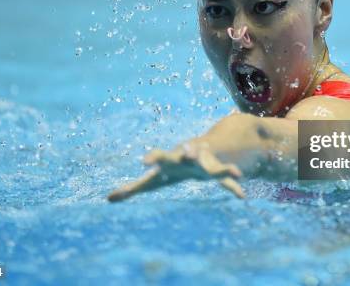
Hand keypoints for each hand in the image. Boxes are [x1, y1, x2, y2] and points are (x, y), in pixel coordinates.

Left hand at [107, 145, 244, 201]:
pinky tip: (241, 195)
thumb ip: (132, 188)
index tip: (144, 161)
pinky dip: (232, 186)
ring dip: (220, 169)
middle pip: (188, 155)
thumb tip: (108, 199)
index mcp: (172, 160)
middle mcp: (189, 158)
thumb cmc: (174, 169)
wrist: (204, 151)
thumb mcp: (154, 180)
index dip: (154, 158)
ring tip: (235, 172)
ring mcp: (206, 164)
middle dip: (189, 152)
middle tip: (189, 150)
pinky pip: (225, 180)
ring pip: (212, 166)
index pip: (161, 157)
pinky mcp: (217, 171)